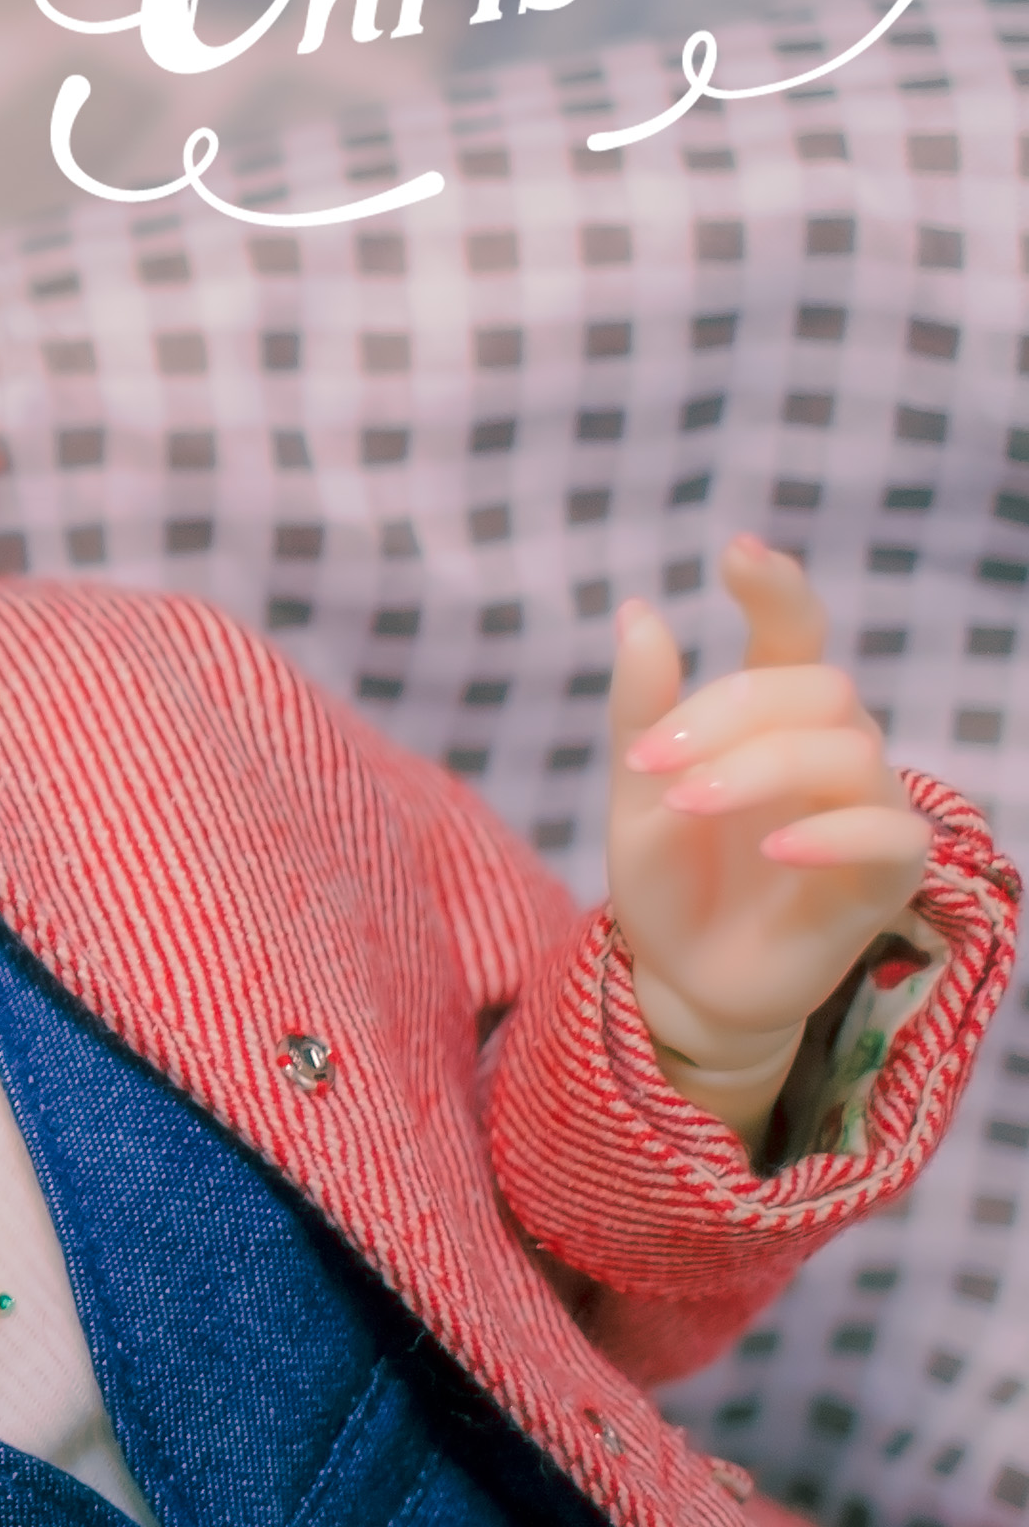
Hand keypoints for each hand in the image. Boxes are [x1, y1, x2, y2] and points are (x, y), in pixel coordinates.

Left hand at [603, 536, 933, 1141]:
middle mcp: (828, 752)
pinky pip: (890, 834)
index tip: (739, 551)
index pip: (795, 633)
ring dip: (757, 768)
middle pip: (817, 687)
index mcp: (768, 718)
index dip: (779, 588)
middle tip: (653, 759)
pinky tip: (774, 846)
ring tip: (684, 804)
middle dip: (730, 713)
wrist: (680, 975)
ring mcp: (864, 811)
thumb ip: (643, 707)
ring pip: (849, 750)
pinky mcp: (885, 878)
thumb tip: (641, 610)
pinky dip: (831, 832)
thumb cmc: (666, 874)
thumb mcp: (636, 787)